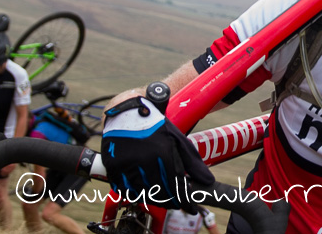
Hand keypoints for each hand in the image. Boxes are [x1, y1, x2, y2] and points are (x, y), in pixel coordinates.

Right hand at [101, 97, 213, 212]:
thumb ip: (192, 162)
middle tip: (178, 205)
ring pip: (143, 193)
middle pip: (160, 192)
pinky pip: (125, 189)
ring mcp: (127, 164)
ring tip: (163, 199)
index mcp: (163, 152)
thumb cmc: (156, 127)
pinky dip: (136, 195)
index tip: (190, 207)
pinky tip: (145, 193)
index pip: (175, 184)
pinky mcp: (114, 167)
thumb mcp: (178, 140)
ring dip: (154, 199)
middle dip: (171, 202)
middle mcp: (144, 159)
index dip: (184, 199)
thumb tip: (208, 180)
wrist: (129, 114)